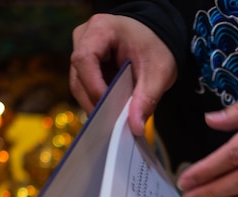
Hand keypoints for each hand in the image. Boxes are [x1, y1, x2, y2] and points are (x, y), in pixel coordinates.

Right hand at [70, 14, 176, 135]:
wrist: (157, 38)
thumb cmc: (156, 47)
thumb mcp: (159, 72)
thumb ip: (147, 99)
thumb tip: (135, 127)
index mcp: (101, 28)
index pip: (85, 59)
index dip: (94, 86)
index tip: (110, 108)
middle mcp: (84, 37)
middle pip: (78, 76)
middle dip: (95, 101)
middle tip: (113, 124)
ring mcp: (81, 51)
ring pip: (78, 85)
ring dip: (95, 104)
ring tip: (113, 121)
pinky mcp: (84, 65)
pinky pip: (84, 87)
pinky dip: (97, 101)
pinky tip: (111, 112)